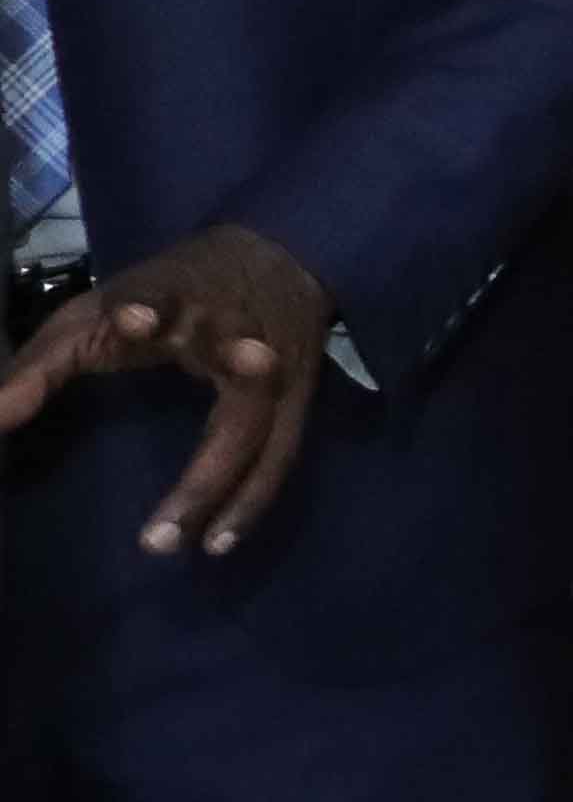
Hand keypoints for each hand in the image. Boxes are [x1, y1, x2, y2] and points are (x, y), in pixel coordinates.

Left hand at [0, 224, 340, 558]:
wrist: (276, 254)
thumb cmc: (165, 294)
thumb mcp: (96, 310)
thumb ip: (44, 363)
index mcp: (180, 300)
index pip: (162, 300)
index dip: (147, 309)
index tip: (132, 320)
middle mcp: (238, 334)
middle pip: (231, 403)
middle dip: (207, 469)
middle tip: (156, 534)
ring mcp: (277, 370)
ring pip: (261, 441)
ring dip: (227, 497)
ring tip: (184, 546)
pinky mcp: (299, 397)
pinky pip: (279, 458)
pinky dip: (250, 502)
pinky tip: (217, 542)